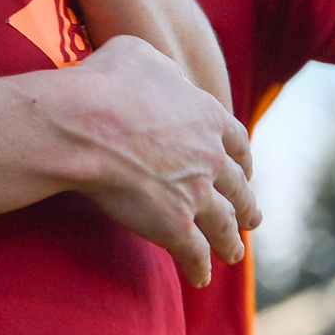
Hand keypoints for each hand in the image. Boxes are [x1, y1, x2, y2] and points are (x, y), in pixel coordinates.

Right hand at [44, 36, 258, 288]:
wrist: (84, 124)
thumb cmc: (103, 84)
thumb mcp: (139, 55)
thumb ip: (164, 69)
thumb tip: (166, 77)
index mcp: (209, 117)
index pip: (238, 142)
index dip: (242, 160)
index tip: (243, 170)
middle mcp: (211, 158)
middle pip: (238, 188)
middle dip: (246, 206)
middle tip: (250, 219)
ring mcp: (196, 194)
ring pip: (224, 225)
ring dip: (230, 242)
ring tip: (233, 255)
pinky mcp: (174, 225)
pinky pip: (194, 253)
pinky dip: (198, 268)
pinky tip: (198, 278)